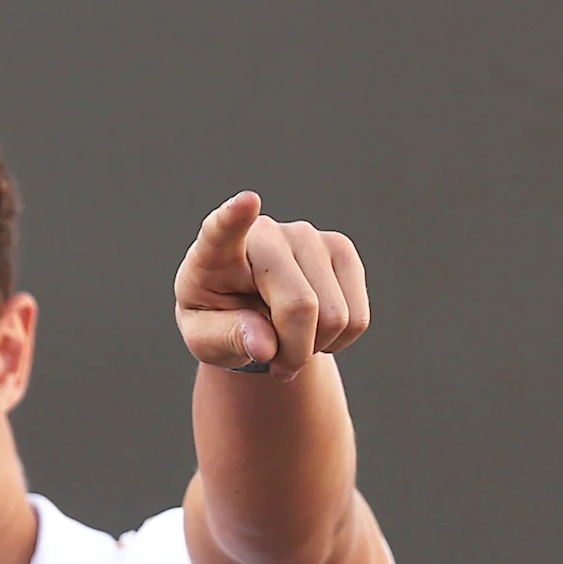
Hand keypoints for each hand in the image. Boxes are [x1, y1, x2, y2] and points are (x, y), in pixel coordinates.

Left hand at [173, 191, 371, 377]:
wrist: (248, 312)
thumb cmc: (218, 321)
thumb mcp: (205, 340)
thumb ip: (227, 339)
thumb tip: (266, 346)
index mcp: (214, 254)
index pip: (223, 231)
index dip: (234, 217)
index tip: (246, 202)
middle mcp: (265, 234)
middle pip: (300, 305)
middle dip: (293, 351)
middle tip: (275, 362)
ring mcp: (308, 236)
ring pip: (335, 316)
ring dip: (316, 348)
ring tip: (290, 341)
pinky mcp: (341, 250)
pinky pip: (357, 318)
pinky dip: (339, 340)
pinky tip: (315, 331)